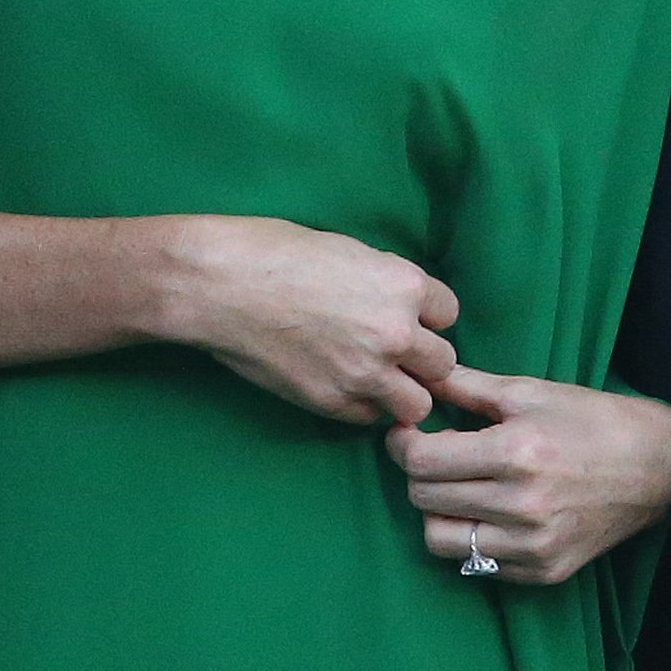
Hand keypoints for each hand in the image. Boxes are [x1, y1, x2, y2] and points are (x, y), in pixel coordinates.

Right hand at [160, 217, 461, 427]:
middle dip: (421, 360)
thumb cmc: (277, 253)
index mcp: (405, 286)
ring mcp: (366, 373)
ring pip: (418, 405)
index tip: (406, 317)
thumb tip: (403, 305)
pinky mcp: (333, 402)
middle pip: (443, 364)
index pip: (448, 314)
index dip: (426, 317)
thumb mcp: (350, 252)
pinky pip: (371, 418)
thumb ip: (387, 284)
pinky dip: (363, 406)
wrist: (222, 286)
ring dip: (402, 393)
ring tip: (376, 379)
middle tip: (394, 353)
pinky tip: (342, 385)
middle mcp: (396, 333)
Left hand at [388, 366, 670, 583]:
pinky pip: (476, 563)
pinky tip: (490, 511)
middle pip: (424, 499)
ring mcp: (532, 546)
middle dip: (418, 473)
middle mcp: (520, 506)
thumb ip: (468, 388)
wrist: (657, 466)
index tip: (406, 433)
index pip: (423, 462)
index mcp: (516, 452)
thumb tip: (420, 380)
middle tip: (435, 454)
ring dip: (438, 511)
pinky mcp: (542, 571)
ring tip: (459, 487)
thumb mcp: (531, 392)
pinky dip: (472, 537)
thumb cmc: (592, 420)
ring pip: (439, 540)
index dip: (403, 444)